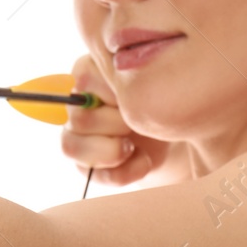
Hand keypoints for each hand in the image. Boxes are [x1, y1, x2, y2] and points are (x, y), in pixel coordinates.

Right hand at [61, 53, 173, 186]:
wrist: (173, 131)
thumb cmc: (161, 97)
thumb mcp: (152, 77)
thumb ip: (135, 72)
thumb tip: (123, 80)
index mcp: (87, 74)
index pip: (84, 81)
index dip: (116, 94)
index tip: (139, 95)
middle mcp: (75, 105)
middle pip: (80, 119)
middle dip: (120, 124)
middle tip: (140, 121)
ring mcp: (76, 137)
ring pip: (73, 147)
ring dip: (116, 150)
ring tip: (136, 144)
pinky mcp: (87, 167)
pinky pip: (99, 174)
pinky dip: (129, 171)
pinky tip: (143, 160)